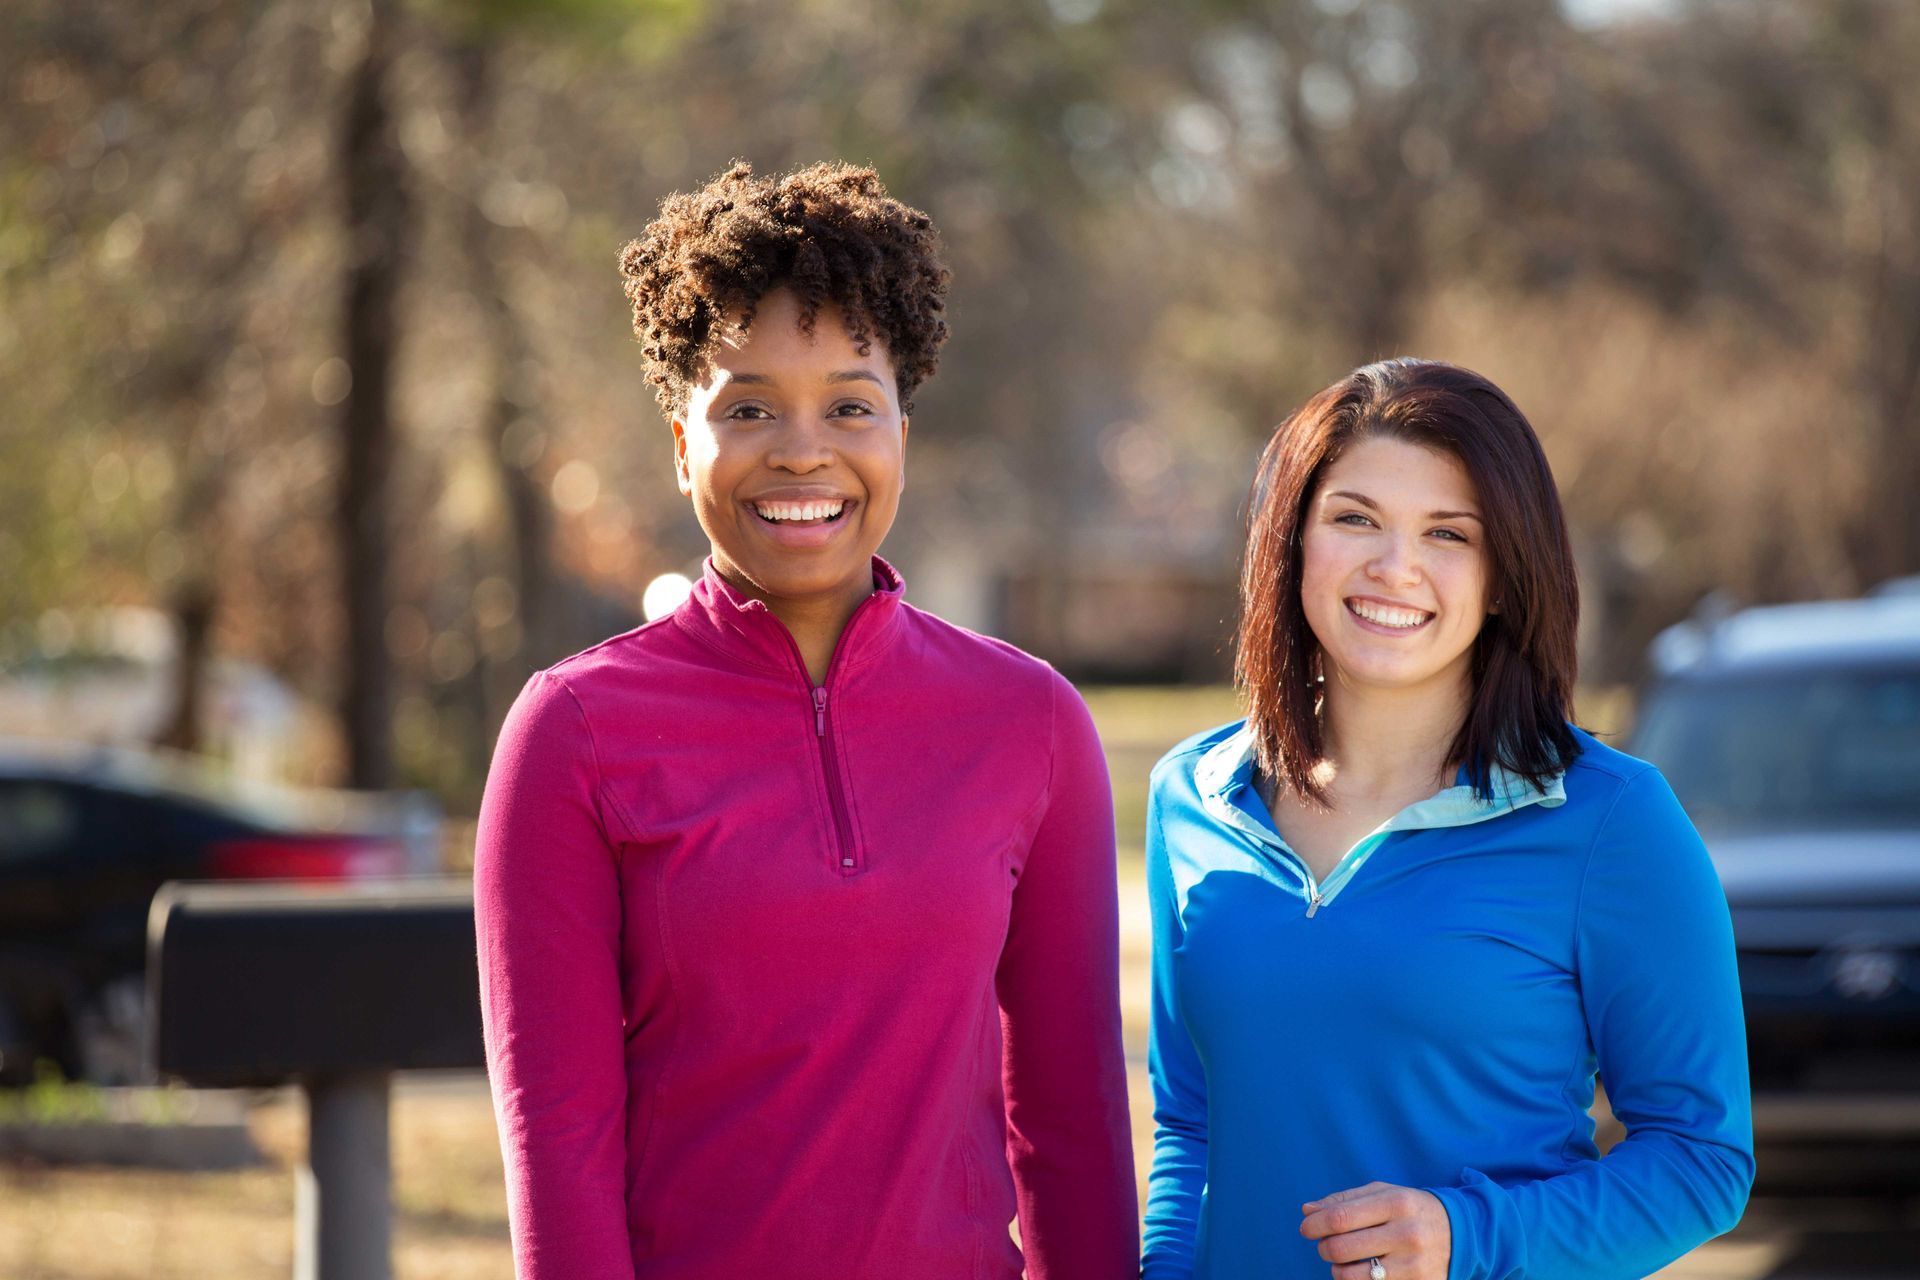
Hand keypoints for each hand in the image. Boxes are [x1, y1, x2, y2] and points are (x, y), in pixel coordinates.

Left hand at [1299, 1181, 1451, 1279]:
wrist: (1461, 1234)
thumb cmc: (1410, 1210)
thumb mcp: (1383, 1193)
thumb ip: (1344, 1200)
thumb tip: (1307, 1210)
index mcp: (1396, 1203)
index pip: (1340, 1217)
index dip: (1314, 1225)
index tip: (1306, 1228)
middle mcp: (1406, 1234)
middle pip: (1341, 1248)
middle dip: (1323, 1248)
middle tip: (1325, 1245)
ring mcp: (1413, 1265)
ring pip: (1351, 1276)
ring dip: (1337, 1269)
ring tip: (1343, 1261)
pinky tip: (1362, 1272)